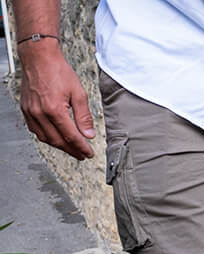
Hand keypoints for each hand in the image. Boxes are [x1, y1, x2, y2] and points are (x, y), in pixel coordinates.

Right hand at [18, 41, 94, 159]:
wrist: (39, 58)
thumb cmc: (58, 71)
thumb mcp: (79, 93)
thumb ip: (84, 117)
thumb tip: (88, 134)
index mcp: (54, 110)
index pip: (70, 136)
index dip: (81, 148)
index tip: (88, 153)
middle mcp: (39, 113)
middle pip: (57, 140)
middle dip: (71, 150)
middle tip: (82, 154)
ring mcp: (30, 112)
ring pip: (45, 138)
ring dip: (59, 146)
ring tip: (71, 149)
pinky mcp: (25, 109)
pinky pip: (35, 130)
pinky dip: (46, 137)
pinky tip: (55, 138)